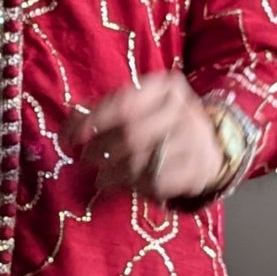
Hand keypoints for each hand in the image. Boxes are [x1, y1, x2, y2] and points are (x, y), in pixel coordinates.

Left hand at [63, 70, 226, 202]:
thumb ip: (101, 112)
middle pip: (130, 136)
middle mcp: (184, 110)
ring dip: (113, 174)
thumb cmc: (159, 121)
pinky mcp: (199, 169)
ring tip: (101, 177)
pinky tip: (126, 185)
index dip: (93, 122)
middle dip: (101, 151)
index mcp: (166, 88)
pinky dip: (134, 187)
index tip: (71, 138)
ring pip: (141, 163)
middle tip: (86, 159)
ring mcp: (195, 140)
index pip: (123, 105)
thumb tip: (67, 130)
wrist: (209, 143)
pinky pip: (156, 183)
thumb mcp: (136, 106)